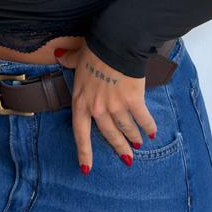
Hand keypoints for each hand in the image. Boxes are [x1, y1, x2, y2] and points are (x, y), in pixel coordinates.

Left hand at [54, 39, 156, 171]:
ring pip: (126, 128)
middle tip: (126, 157)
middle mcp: (97, 109)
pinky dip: (148, 126)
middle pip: (108, 134)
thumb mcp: (76, 57)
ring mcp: (115, 106)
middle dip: (119, 147)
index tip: (86, 169)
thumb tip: (58, 55)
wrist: (116, 43)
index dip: (84, 153)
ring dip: (133, 137)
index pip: (80, 133)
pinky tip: (152, 131)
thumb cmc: (95, 49)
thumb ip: (69, 60)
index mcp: (81, 101)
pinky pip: (142, 118)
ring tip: (138, 144)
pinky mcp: (134, 101)